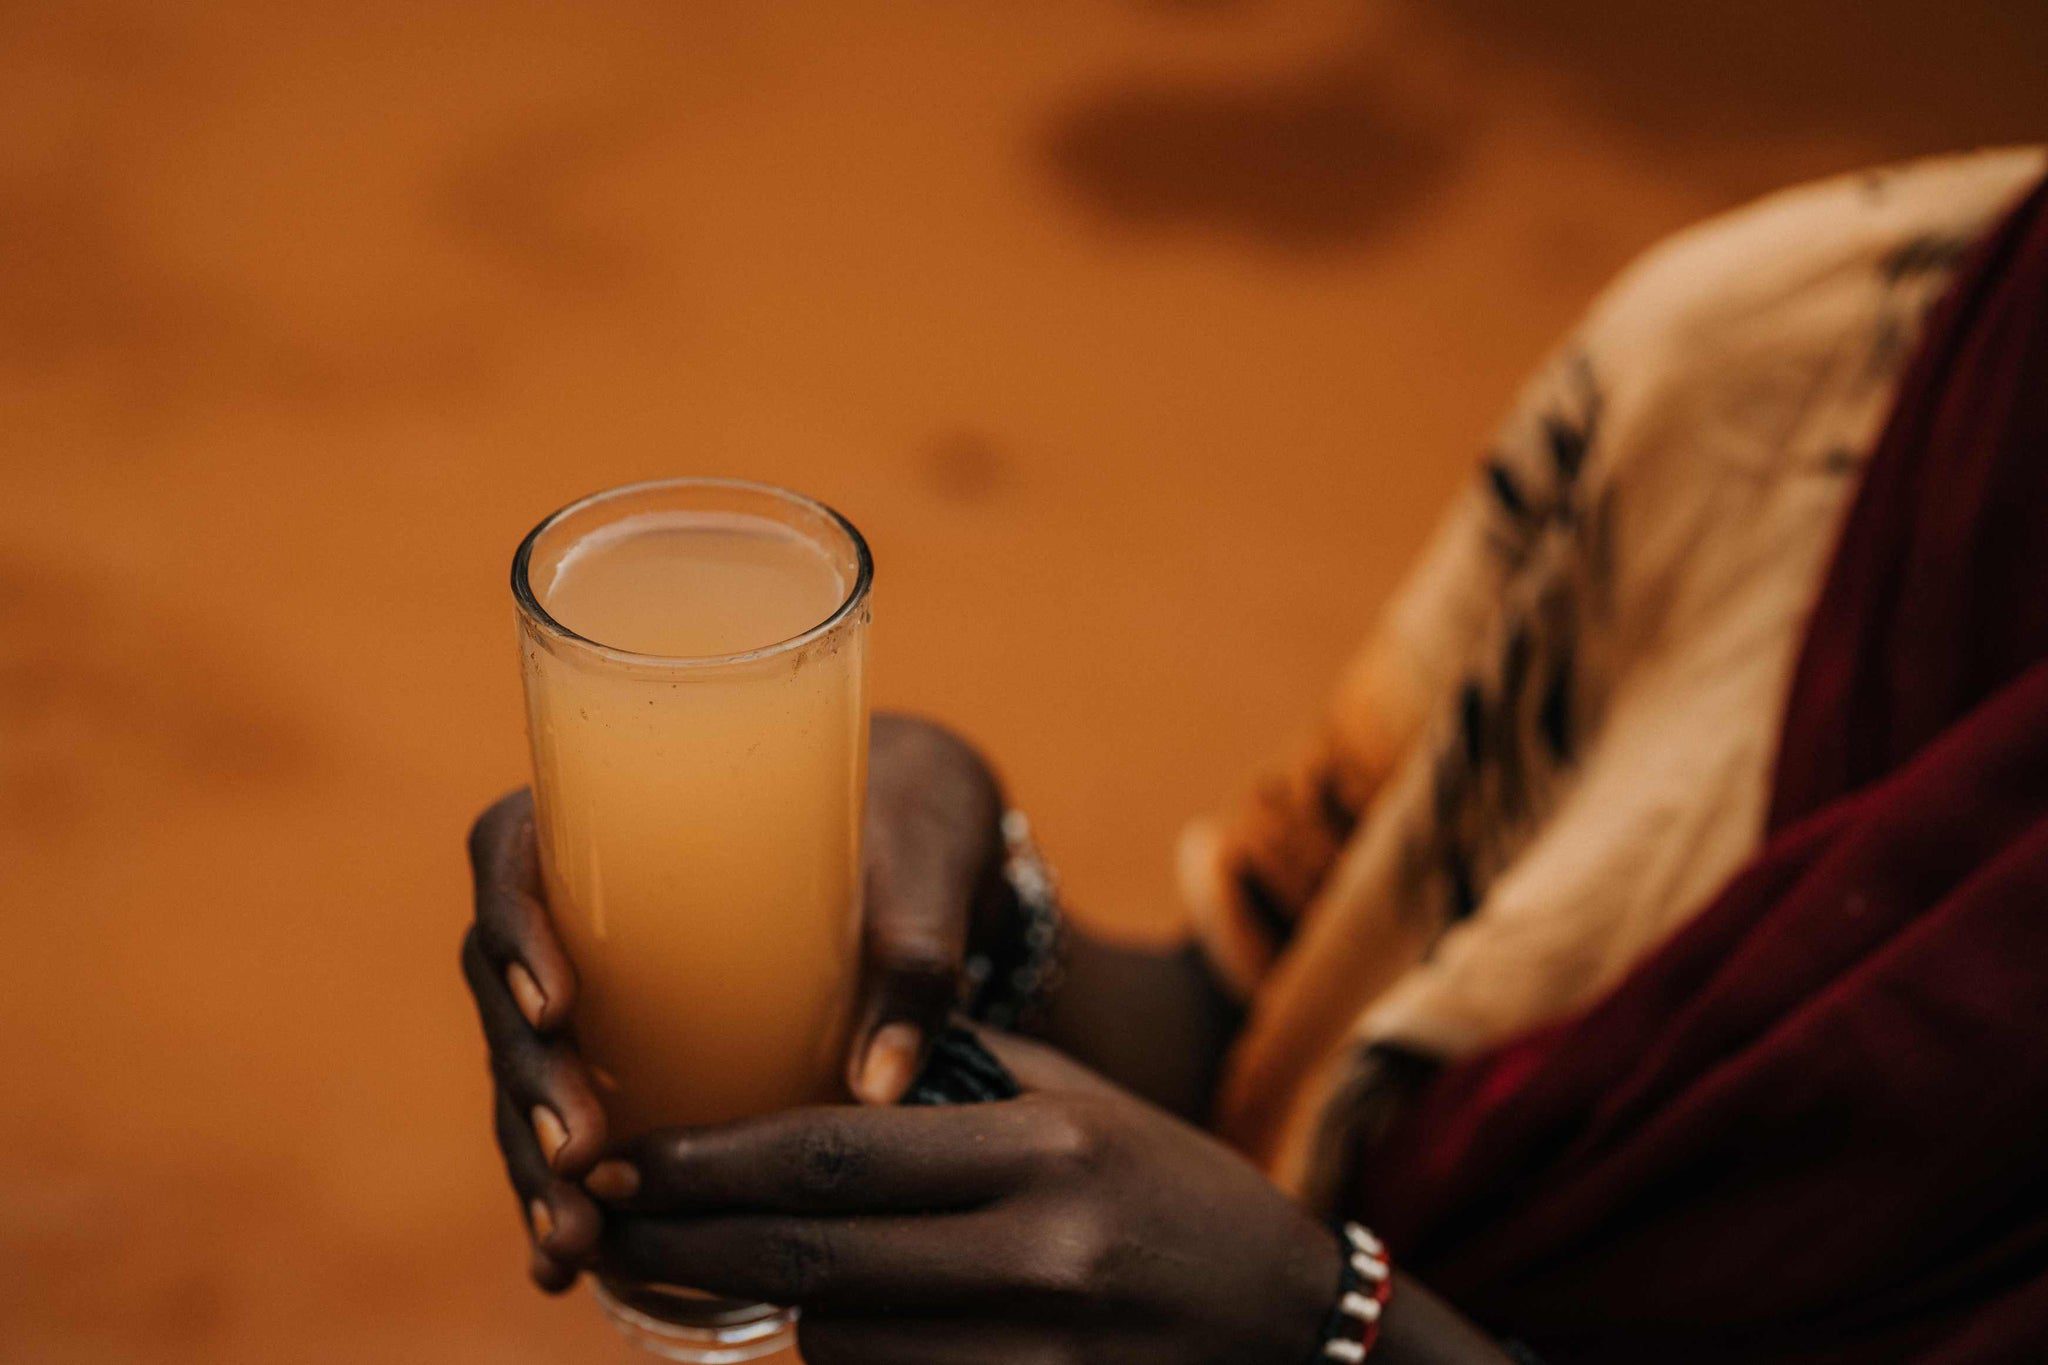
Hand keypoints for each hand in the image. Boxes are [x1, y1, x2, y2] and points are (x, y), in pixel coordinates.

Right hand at [459, 714, 1006, 1287]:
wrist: (932, 849)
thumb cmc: (916, 820)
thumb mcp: (924, 861)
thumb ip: (915, 953)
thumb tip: (878, 1083)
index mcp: (620, 813)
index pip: (513, 851)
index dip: (514, 926)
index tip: (561, 1005)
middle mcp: (588, 898)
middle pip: (507, 981)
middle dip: (529, 1079)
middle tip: (581, 1159)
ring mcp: (602, 981)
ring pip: (528, 1065)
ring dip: (533, 1156)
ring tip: (572, 1240)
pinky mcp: (633, 1049)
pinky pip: (575, 1113)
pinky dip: (566, 1188)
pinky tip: (568, 1264)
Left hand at [590, 1031, 1340, 1364]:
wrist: (1304, 1332)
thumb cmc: (1181, 1198)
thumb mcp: (1087, 1110)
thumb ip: (965, 1082)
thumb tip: (827, 1059)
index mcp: (1046, 1150)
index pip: (835, 1156)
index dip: (709, 1162)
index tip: (621, 1158)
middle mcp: (1041, 1256)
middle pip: (809, 1262)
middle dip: (682, 1244)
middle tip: (596, 1227)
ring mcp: (1042, 1359)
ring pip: (836, 1347)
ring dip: (773, 1313)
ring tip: (732, 1271)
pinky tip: (827, 1328)